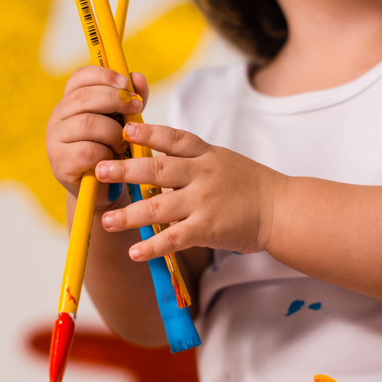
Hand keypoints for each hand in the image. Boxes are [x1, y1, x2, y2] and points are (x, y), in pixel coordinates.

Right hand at [45, 66, 146, 207]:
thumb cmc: (114, 151)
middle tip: (136, 107)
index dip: (103, 75)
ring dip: (114, 132)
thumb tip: (138, 78)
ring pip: (88, 124)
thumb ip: (131, 100)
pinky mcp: (60, 163)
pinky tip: (113, 159)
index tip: (125, 82)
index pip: (80, 77)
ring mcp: (55, 140)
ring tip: (124, 143)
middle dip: (115, 99)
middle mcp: (58, 118)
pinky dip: (107, 154)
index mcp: (71, 102)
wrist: (105, 191)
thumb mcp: (125, 122)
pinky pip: (88, 151)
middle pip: (84, 97)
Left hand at [94, 123, 285, 260]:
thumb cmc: (252, 186)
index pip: (173, 138)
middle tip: (99, 170)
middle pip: (157, 168)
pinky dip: (152, 246)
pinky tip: (134, 252)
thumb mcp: (224, 161)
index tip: (123, 129)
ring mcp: (204, 201)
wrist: (282, 210)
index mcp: (207, 154)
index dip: (147, 132)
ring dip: (129, 214)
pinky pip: (174, 238)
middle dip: (125, 170)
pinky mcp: (208, 228)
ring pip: (158, 206)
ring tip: (107, 220)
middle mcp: (202, 174)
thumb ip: (193, 160)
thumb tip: (156, 164)